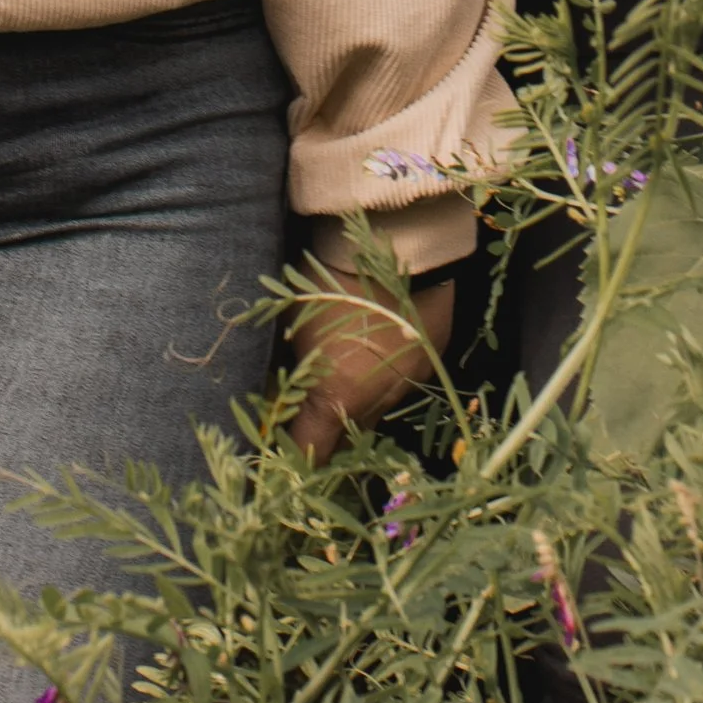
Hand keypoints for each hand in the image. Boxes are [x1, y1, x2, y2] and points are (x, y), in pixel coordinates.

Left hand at [289, 268, 455, 463]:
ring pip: (376, 410)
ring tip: (341, 375)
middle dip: (325, 431)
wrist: (396, 242)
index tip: (278, 457)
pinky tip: (372, 352)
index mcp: (337, 398)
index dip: (292, 460)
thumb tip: (273, 392)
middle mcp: (377, 402)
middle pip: (346, 437)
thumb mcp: (292, 322)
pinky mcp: (430, 362)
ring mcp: (409, 383)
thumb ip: (285, 366)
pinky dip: (383, 376)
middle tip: (303, 415)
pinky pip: (401, 383)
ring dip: (356, 402)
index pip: (309, 452)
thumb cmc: (328, 280)